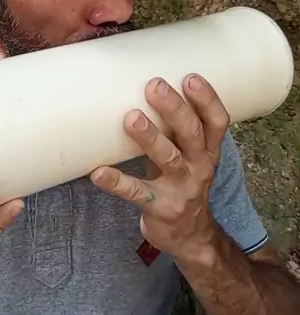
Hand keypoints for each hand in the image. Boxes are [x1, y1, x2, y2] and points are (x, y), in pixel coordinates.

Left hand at [90, 75, 228, 261]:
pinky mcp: (160, 208)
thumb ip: (176, 130)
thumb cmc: (183, 184)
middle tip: (154, 85)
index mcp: (207, 151)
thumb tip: (143, 89)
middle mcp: (199, 167)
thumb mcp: (190, 157)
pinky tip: (98, 173)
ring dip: (150, 137)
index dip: (207, 99)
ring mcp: (181, 189)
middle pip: (191, 133)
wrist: (191, 238)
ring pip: (168, 159)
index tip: (190, 77)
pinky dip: (117, 182)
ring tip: (131, 118)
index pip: (217, 122)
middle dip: (174, 108)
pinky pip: (137, 193)